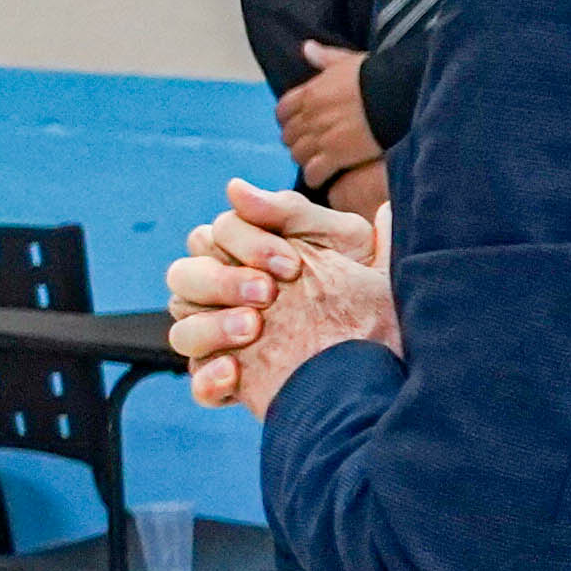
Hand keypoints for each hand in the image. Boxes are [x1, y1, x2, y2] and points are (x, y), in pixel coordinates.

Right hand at [168, 181, 395, 409]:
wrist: (388, 345)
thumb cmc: (359, 279)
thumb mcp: (338, 239)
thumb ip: (290, 211)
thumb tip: (234, 187)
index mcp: (238, 252)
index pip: (213, 235)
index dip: (245, 244)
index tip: (290, 264)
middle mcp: (218, 294)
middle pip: (185, 277)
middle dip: (222, 282)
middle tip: (267, 294)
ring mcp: (218, 339)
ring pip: (183, 330)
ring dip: (211, 328)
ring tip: (252, 330)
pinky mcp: (228, 382)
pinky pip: (198, 383)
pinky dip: (208, 379)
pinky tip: (234, 373)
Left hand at [274, 44, 379, 191]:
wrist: (397, 95)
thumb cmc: (378, 76)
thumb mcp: (349, 61)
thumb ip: (325, 58)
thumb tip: (307, 48)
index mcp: (312, 92)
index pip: (284, 110)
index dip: (288, 120)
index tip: (297, 126)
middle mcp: (311, 114)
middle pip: (290, 135)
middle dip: (297, 142)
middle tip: (309, 147)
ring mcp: (322, 135)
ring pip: (299, 154)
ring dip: (306, 160)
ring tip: (317, 162)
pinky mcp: (336, 155)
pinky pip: (315, 172)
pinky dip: (316, 177)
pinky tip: (323, 178)